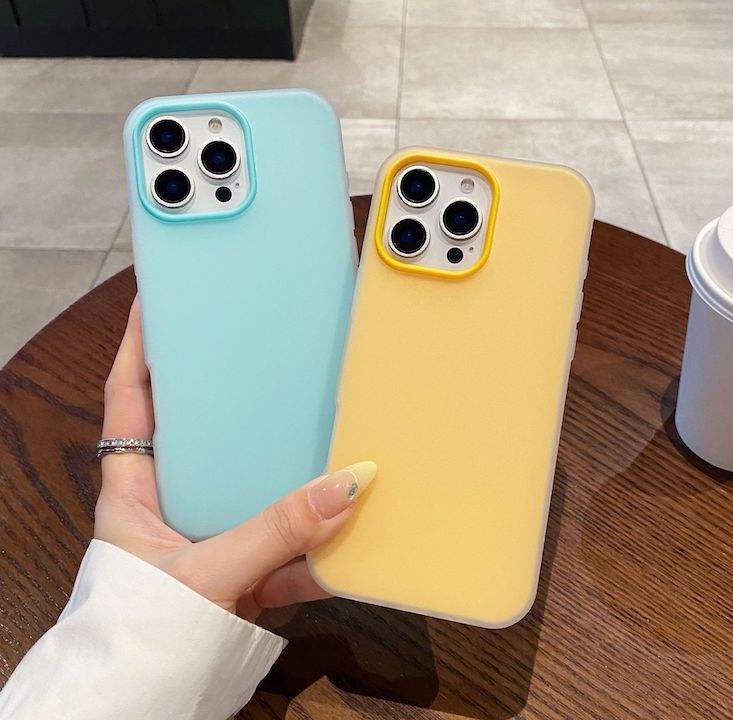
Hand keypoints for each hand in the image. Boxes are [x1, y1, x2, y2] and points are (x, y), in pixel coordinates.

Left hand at [94, 297, 374, 619]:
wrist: (145, 712)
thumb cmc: (145, 634)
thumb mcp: (205, 574)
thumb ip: (276, 532)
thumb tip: (351, 483)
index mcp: (134, 492)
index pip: (129, 400)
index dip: (140, 348)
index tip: (160, 301)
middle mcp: (172, 507)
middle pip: (202, 432)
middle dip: (231, 393)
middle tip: (267, 349)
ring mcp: (212, 540)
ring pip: (255, 487)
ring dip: (291, 467)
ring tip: (327, 419)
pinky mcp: (246, 574)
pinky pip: (288, 544)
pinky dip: (319, 541)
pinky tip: (355, 518)